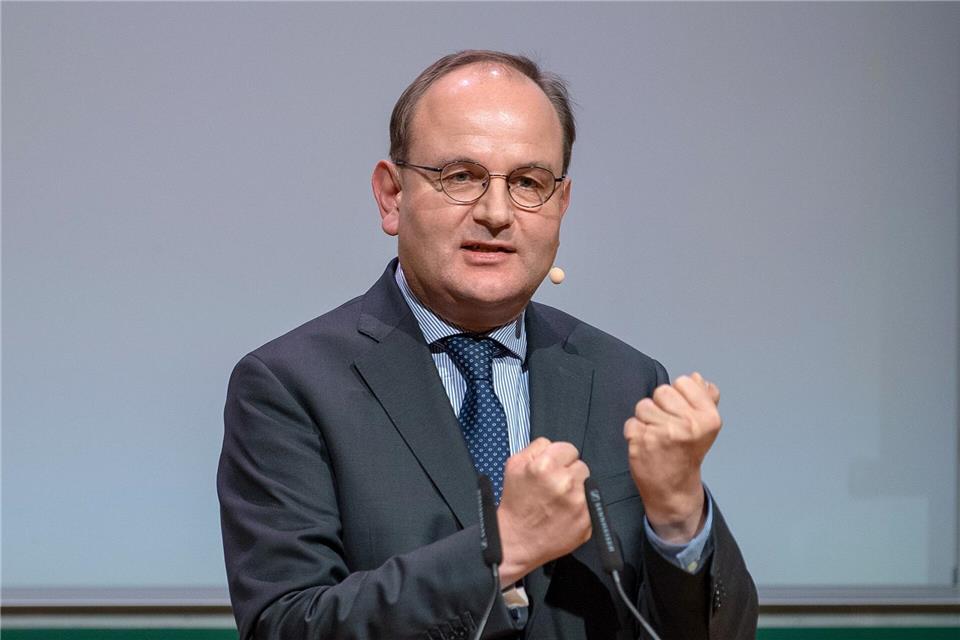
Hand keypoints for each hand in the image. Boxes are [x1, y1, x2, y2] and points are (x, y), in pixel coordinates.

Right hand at [497, 437, 591, 583]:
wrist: (516, 540)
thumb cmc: (515, 504)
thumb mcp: (514, 464)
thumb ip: (537, 447)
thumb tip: (553, 445)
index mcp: (545, 466)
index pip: (569, 448)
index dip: (559, 458)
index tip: (552, 468)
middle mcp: (565, 483)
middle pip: (581, 465)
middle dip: (569, 472)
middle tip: (554, 486)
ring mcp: (578, 503)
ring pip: (588, 483)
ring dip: (577, 488)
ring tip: (559, 499)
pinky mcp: (587, 521)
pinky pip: (591, 503)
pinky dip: (581, 506)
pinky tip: (565, 512)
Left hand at [623, 372, 720, 543]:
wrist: (674, 489)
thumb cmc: (688, 454)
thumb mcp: (706, 426)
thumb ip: (705, 398)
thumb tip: (697, 377)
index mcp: (708, 417)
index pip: (683, 381)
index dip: (679, 396)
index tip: (682, 414)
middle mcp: (687, 425)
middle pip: (661, 391)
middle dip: (661, 406)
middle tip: (668, 427)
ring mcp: (663, 433)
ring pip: (643, 405)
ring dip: (646, 419)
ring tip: (657, 436)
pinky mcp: (641, 440)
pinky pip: (631, 422)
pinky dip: (635, 432)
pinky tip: (646, 444)